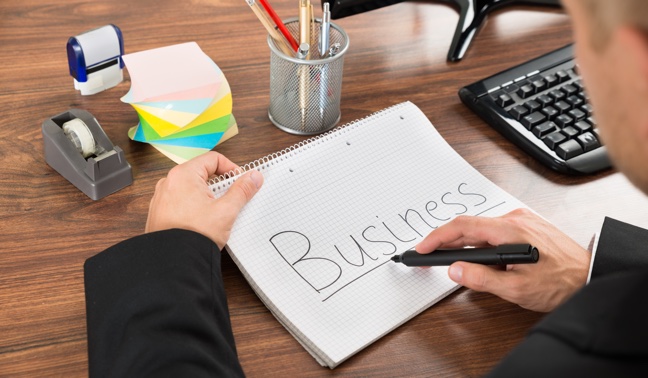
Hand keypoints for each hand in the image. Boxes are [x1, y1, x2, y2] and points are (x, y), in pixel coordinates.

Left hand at [145, 151, 263, 248]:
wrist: (173, 261)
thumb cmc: (193, 235)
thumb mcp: (226, 211)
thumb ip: (242, 190)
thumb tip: (253, 177)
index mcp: (183, 175)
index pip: (213, 159)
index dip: (231, 168)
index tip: (240, 181)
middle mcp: (169, 182)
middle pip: (202, 173)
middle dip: (220, 185)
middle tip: (231, 199)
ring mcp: (162, 197)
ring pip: (191, 188)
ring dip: (207, 196)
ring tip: (217, 213)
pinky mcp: (159, 212)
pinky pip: (181, 201)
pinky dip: (194, 206)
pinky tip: (203, 221)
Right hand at [416, 208, 590, 311]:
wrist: (589, 276)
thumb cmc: (561, 282)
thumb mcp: (516, 289)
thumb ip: (481, 279)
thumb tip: (455, 270)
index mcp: (509, 230)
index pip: (462, 227)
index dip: (437, 237)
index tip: (422, 248)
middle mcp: (514, 219)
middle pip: (469, 226)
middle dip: (446, 241)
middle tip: (430, 256)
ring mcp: (521, 221)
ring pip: (481, 229)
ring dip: (464, 243)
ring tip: (452, 259)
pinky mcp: (526, 226)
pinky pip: (494, 230)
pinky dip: (480, 242)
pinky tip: (478, 255)